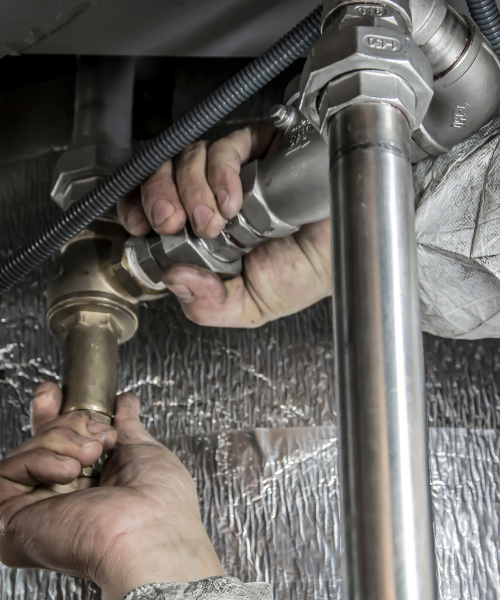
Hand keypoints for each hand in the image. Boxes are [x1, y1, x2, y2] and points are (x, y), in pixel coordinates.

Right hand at [0, 383, 223, 599]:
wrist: (151, 532)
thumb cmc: (160, 504)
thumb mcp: (143, 451)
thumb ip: (127, 426)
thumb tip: (125, 403)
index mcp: (89, 489)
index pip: (58, 447)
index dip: (55, 415)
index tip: (58, 393)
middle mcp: (59, 501)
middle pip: (40, 443)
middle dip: (64, 421)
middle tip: (94, 432)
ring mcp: (35, 511)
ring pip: (26, 451)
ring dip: (63, 440)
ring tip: (90, 456)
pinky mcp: (12, 520)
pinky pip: (7, 471)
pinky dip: (40, 459)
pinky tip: (69, 470)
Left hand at [117, 126, 331, 327]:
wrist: (348, 253)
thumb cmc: (305, 275)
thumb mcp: (249, 306)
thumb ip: (209, 304)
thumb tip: (174, 279)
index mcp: (203, 233)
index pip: (155, 208)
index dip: (138, 207)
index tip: (139, 224)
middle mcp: (213, 198)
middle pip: (163, 174)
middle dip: (158, 196)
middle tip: (171, 221)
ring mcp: (234, 173)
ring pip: (188, 157)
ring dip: (191, 189)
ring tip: (214, 220)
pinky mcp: (259, 150)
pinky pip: (226, 146)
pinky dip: (221, 171)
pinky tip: (234, 198)